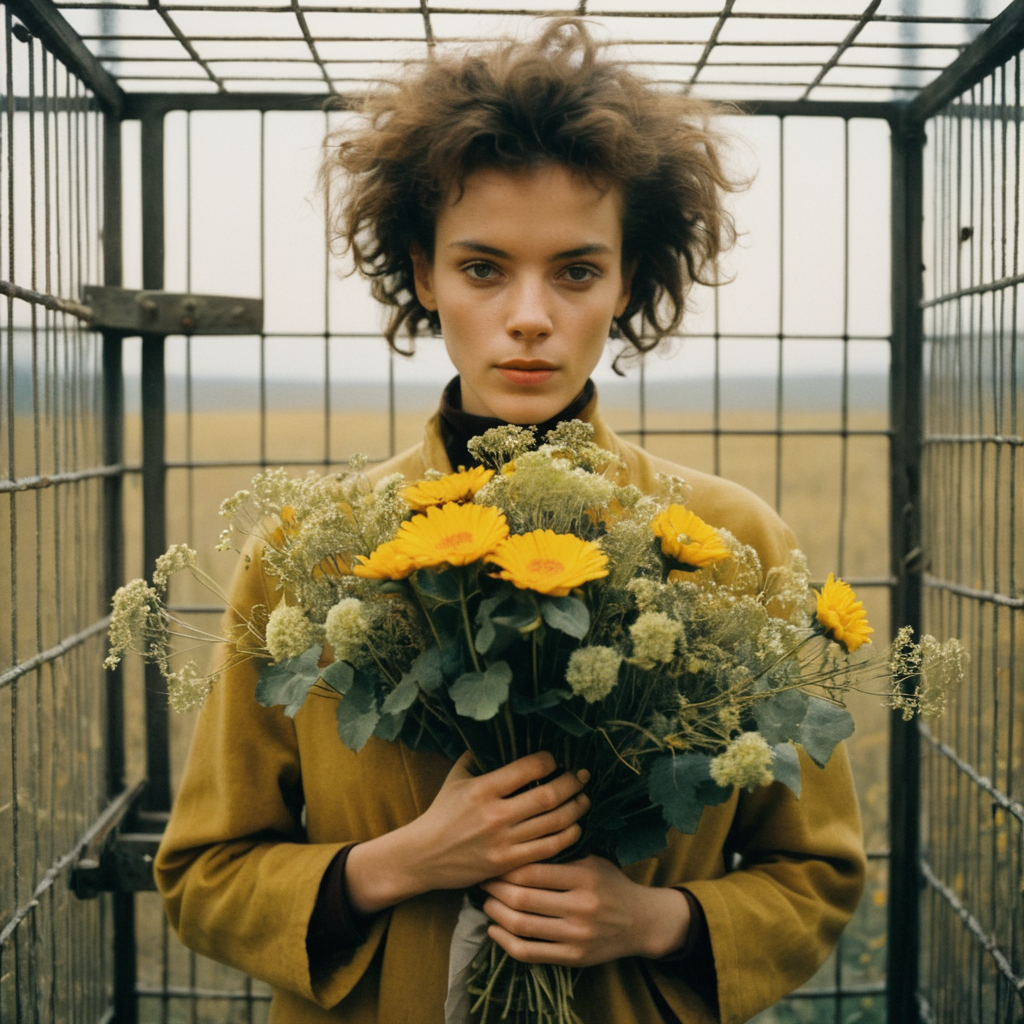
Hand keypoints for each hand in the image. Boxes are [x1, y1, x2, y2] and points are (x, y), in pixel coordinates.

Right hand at [345, 751, 588, 913]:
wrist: (424, 856)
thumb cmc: (442, 812)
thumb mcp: (456, 777)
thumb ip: (478, 756)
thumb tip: (500, 734)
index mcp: (482, 788)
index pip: (528, 768)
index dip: (548, 761)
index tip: (554, 759)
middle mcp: (495, 814)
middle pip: (547, 796)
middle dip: (571, 784)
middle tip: (581, 776)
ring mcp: (503, 841)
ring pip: (553, 823)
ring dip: (576, 809)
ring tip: (584, 799)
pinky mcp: (508, 863)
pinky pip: (548, 849)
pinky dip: (567, 836)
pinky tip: (575, 826)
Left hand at [479, 856, 690, 966]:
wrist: (640, 922)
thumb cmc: (611, 883)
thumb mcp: (592, 859)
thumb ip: (561, 853)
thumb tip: (517, 841)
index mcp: (584, 877)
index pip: (533, 871)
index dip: (506, 867)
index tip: (493, 860)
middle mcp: (580, 907)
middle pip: (522, 899)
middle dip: (495, 889)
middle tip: (482, 879)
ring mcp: (576, 936)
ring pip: (522, 926)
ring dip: (496, 914)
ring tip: (487, 901)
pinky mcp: (573, 959)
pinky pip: (529, 953)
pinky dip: (505, 942)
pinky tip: (494, 929)